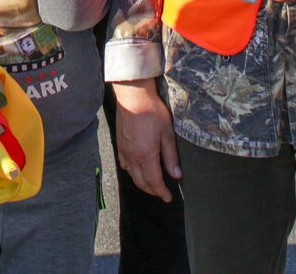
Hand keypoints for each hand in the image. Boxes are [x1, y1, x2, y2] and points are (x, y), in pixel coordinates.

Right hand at [112, 79, 181, 201]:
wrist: (133, 97)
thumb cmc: (152, 112)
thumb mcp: (167, 134)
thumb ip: (171, 157)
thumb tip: (176, 175)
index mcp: (146, 156)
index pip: (154, 182)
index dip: (161, 192)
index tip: (168, 197)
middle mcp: (132, 157)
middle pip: (141, 182)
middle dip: (152, 190)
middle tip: (162, 193)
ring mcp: (124, 151)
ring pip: (132, 175)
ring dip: (142, 183)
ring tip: (152, 184)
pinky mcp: (119, 145)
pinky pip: (125, 165)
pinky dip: (132, 173)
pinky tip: (138, 169)